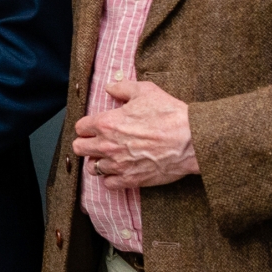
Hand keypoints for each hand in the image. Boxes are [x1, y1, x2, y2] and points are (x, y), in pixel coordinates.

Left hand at [73, 80, 197, 189]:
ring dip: (98, 162)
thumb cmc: (170, 114)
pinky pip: (109, 184)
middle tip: (97, 142)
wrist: (193, 140)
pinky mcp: (131, 180)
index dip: (86, 126)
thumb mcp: (146, 91)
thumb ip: (122, 88)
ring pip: (92, 168)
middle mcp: (108, 145)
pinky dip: (111, 178)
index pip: (80, 128)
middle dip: (86, 144)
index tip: (94, 127)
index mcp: (107, 123)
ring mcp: (118, 165)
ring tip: (109, 157)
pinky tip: (119, 171)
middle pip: (79, 148)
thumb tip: (110, 88)